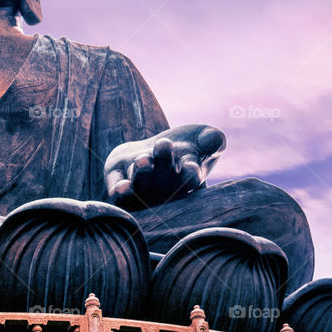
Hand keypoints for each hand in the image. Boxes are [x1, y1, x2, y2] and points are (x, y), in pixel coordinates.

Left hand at [104, 124, 225, 210]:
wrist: (154, 151)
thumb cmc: (186, 148)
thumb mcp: (203, 139)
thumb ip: (212, 140)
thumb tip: (214, 140)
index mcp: (187, 179)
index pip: (190, 179)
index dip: (190, 174)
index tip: (190, 166)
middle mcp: (163, 189)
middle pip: (163, 178)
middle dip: (163, 162)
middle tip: (164, 145)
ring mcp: (140, 188)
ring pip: (140, 183)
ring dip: (141, 173)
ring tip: (144, 160)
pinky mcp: (117, 182)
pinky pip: (117, 192)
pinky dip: (119, 191)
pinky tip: (120, 188)